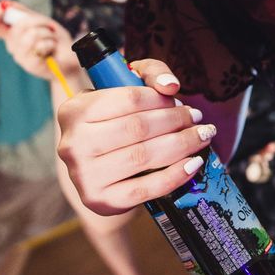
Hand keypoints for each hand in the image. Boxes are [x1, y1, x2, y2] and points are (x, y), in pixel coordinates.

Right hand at [0, 10, 69, 79]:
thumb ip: (21, 12)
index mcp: (11, 34)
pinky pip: (39, 46)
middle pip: (17, 27)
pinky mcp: (30, 65)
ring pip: (31, 34)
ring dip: (47, 33)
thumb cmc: (53, 39)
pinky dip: (51, 43)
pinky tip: (52, 49)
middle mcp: (12, 46)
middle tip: (49, 25)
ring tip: (51, 39)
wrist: (69, 58)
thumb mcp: (39, 20)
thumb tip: (4, 2)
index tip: (2, 6)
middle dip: (38, 20)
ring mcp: (20, 57)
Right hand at [55, 59, 213, 215]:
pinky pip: (146, 188)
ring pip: (144, 156)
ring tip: (201, 137)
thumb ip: (150, 74)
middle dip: (176, 121)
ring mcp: (84, 175)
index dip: (162, 100)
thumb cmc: (113, 123)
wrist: (98, 171)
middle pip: (138, 128)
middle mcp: (73, 144)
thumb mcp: (123, 88)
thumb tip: (170, 86)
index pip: (129, 99)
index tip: (182, 104)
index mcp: (74, 111)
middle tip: (197, 120)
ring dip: (182, 145)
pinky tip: (193, 163)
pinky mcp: (100, 200)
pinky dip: (175, 175)